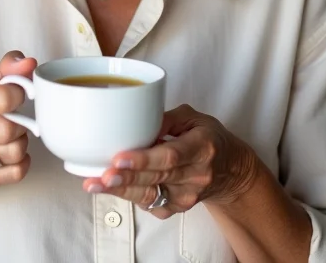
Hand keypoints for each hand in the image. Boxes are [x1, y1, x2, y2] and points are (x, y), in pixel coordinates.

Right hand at [0, 51, 36, 195]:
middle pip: (8, 128)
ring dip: (20, 143)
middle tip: (15, 119)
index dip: (19, 95)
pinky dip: (21, 162)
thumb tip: (29, 63)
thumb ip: (9, 68)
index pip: (3, 97)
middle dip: (20, 123)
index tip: (17, 96)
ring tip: (11, 136)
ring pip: (13, 152)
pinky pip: (16, 172)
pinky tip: (10, 154)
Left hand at [83, 104, 257, 218]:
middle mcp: (197, 175)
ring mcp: (188, 196)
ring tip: (95, 184)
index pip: (170, 156)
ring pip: (150, 195)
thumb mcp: (192, 117)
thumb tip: (136, 121)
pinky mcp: (179, 208)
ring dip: (120, 190)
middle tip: (101, 174)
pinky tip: (111, 188)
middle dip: (126, 178)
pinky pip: (150, 204)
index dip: (144, 159)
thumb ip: (165, 117)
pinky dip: (129, 195)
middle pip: (157, 178)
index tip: (120, 158)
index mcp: (201, 147)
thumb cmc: (207, 137)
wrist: (230, 169)